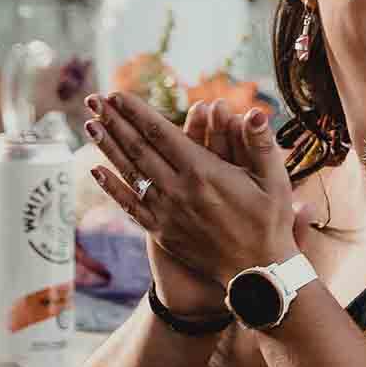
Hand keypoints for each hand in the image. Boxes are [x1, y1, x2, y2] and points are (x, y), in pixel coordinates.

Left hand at [85, 93, 304, 310]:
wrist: (257, 272)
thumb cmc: (269, 222)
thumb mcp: (275, 180)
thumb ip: (260, 144)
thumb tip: (254, 112)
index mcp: (203, 172)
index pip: (161, 133)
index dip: (137, 112)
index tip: (117, 94)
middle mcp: (178, 190)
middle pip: (138, 149)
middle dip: (114, 121)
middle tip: (93, 100)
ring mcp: (166, 212)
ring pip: (130, 173)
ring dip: (108, 147)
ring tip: (90, 124)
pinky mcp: (162, 231)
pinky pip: (130, 205)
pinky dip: (112, 187)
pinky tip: (96, 171)